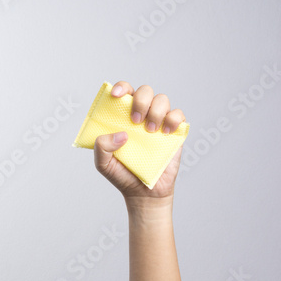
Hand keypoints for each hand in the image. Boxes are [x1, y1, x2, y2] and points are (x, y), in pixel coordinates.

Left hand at [93, 81, 186, 207]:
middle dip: (140, 101)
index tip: (116, 96)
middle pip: (144, 91)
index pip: (123, 91)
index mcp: (122, 116)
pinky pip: (178, 115)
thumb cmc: (121, 174)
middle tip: (135, 121)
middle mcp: (141, 115)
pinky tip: (164, 134)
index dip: (121, 87)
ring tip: (150, 132)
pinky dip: (173, 119)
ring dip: (156, 112)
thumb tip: (120, 134)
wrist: (143, 193)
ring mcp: (158, 122)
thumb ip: (101, 147)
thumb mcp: (103, 163)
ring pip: (162, 99)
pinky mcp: (174, 132)